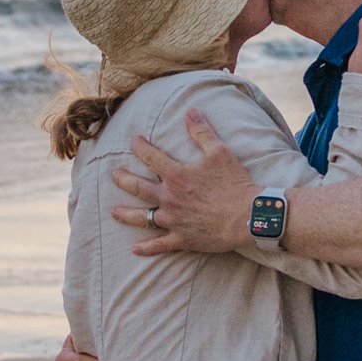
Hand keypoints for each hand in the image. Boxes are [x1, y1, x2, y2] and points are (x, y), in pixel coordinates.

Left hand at [112, 111, 256, 255]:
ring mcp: (173, 220)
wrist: (248, 216)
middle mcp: (169, 198)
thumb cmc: (234, 183)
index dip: (140, 147)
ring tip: (114, 212)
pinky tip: (135, 249)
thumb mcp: (220, 152)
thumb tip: (191, 111)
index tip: (133, 141)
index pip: (150, 157)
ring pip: (142, 218)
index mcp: (176, 175)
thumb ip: (202, 132)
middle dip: (123, 180)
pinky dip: (147, 248)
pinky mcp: (181, 239)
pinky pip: (159, 245)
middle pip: (138, 188)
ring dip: (126, 215)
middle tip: (114, 175)